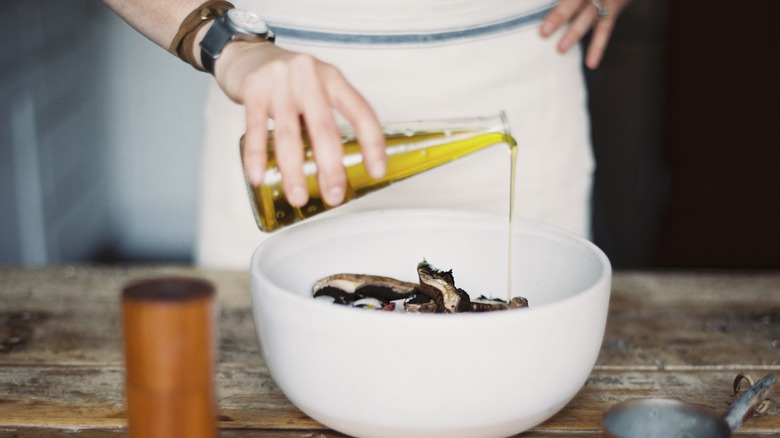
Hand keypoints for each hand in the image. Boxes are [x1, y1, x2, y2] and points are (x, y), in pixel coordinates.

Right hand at [214, 41, 386, 207]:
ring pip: (289, 134)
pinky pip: (256, 129)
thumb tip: (336, 166)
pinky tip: (260, 177)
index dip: (372, 143)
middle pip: (325, 128)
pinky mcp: (253, 89)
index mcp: (333, 78)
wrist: (245, 52)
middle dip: (331, 168)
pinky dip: (257, 157)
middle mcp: (310, 76)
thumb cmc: (286, 79)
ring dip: (294, 171)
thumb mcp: (315, 87)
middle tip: (333, 195)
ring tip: (298, 196)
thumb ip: (326, 118)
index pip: (361, 112)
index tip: (376, 171)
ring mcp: (280, 82)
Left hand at [540, 0, 630, 68]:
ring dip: (574, 33)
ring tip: (561, 49)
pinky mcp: (612, 12)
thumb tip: (538, 12)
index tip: (541, 23)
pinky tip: (591, 64)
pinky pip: (604, 30)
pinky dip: (597, 48)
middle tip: (543, 33)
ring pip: (587, 16)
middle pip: (573, 2)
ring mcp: (602, 1)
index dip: (555, 10)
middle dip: (559, 16)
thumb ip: (564, 3)